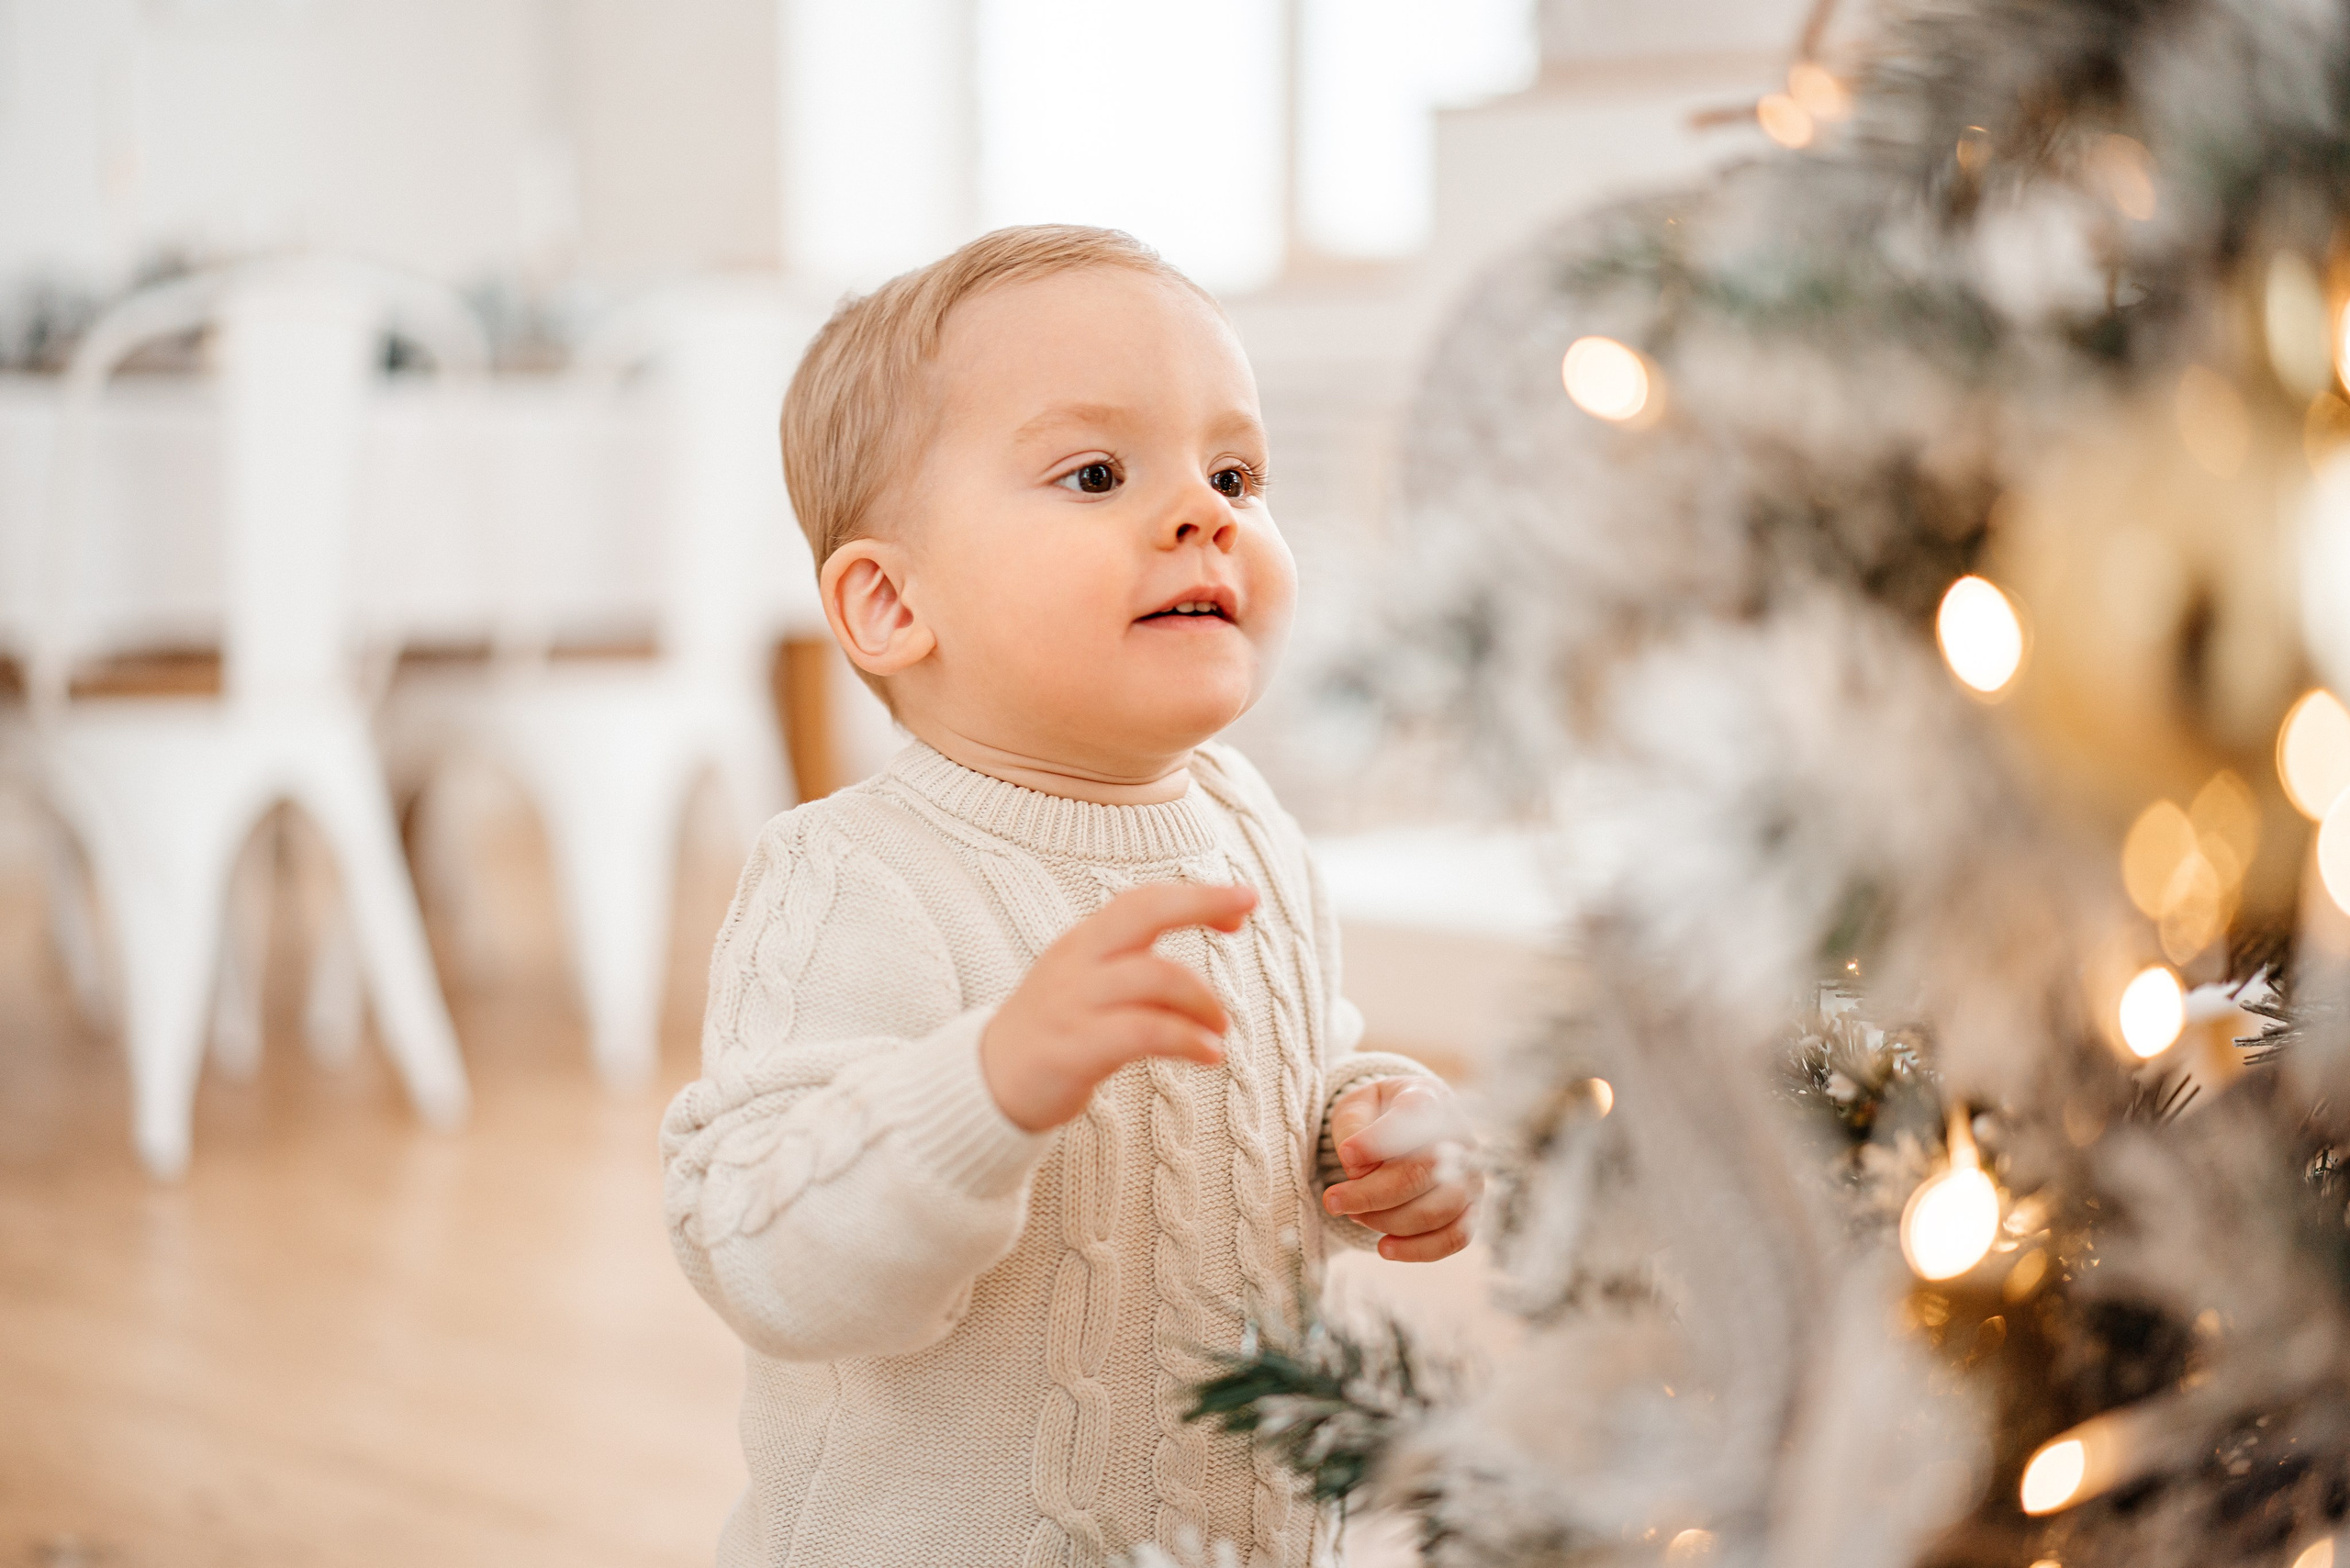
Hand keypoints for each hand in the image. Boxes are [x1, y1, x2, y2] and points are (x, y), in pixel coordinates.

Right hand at [981, 883, 1257, 1131]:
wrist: (985, 1085)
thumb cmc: (1053, 1034)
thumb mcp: (1086, 986)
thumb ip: (1131, 971)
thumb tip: (1197, 976)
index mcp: (1083, 943)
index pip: (1142, 900)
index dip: (1195, 895)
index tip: (1244, 902)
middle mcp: (1078, 962)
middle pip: (1143, 912)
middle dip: (1201, 902)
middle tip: (1247, 912)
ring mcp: (1074, 1003)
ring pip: (1154, 976)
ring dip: (1203, 1000)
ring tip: (1222, 1029)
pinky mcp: (1074, 1048)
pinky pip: (1143, 1031)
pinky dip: (1186, 1039)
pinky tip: (1210, 1054)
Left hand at [1322, 1077, 1482, 1261]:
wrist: (1410, 1124)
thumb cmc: (1378, 1115)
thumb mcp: (1357, 1106)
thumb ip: (1354, 1128)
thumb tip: (1357, 1168)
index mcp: (1429, 1099)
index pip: (1412, 1117)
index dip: (1378, 1141)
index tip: (1345, 1155)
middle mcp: (1459, 1138)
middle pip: (1421, 1172)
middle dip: (1370, 1193)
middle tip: (1332, 1200)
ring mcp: (1471, 1176)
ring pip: (1437, 1210)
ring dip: (1388, 1221)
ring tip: (1354, 1215)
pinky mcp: (1472, 1209)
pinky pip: (1455, 1237)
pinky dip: (1418, 1249)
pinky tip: (1384, 1247)